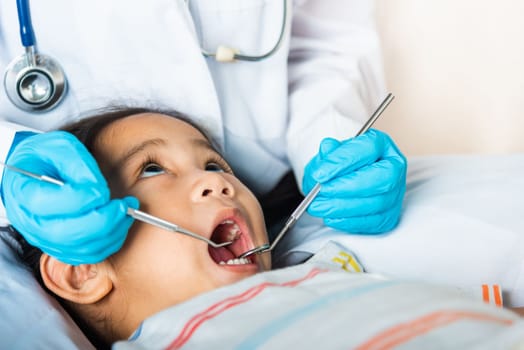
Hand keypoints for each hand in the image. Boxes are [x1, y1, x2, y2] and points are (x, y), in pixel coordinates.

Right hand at [1, 131, 138, 264]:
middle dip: (104, 221)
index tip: (102, 190)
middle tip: (123, 205)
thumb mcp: (59, 147)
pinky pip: (88, 255)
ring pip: (81, 248)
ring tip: (126, 211)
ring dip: (112, 232)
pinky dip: (110, 242)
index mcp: (23, 194)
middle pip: (67, 234)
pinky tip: (120, 224)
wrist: (36, 171)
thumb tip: (98, 190)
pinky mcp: (62, 247)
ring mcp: (45, 239)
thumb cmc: (46, 158)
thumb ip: (77, 164)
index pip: (49, 205)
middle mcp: (31, 222)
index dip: (82, 200)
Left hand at [302, 129, 406, 232]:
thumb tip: (326, 151)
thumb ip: (329, 152)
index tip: (320, 173)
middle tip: (321, 191)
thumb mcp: (331, 153)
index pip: (369, 148)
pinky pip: (372, 222)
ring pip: (375, 203)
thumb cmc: (340, 165)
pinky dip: (348, 221)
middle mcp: (394, 167)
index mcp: (381, 145)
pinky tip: (330, 217)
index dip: (343, 161)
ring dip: (342, 206)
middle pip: (381, 178)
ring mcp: (395, 193)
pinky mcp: (389, 216)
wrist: (344, 182)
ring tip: (318, 206)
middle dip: (346, 186)